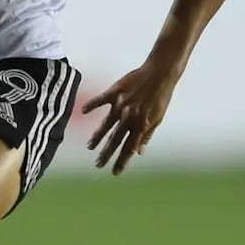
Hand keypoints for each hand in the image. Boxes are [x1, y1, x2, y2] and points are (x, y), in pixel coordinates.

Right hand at [81, 56, 182, 174]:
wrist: (160, 73)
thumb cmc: (161, 96)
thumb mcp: (158, 117)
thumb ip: (147, 134)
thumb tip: (139, 152)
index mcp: (141, 124)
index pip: (129, 148)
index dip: (122, 161)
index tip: (114, 172)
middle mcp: (129, 117)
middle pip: (115, 139)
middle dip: (106, 154)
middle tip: (98, 165)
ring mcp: (120, 104)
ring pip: (106, 124)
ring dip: (97, 137)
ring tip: (90, 147)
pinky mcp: (115, 91)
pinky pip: (100, 100)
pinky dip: (91, 105)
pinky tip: (83, 111)